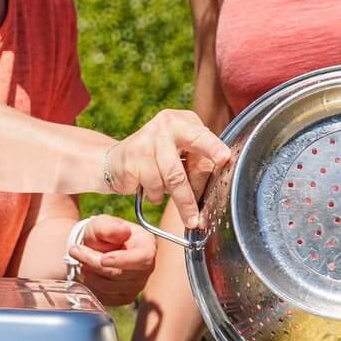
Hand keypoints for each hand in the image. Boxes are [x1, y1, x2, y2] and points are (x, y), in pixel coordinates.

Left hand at [65, 215, 154, 306]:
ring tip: (81, 259)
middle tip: (75, 250)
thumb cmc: (102, 234)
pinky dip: (89, 284)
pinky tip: (87, 271)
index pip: (142, 258)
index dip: (123, 261)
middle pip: (120, 274)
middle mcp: (146, 268)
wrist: (96, 249)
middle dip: (94, 263)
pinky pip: (103, 296)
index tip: (103, 259)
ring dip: (89, 273)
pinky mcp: (124, 297)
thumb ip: (110, 227)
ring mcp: (136, 285)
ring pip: (109, 287)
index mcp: (146, 246)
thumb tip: (123, 231)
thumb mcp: (102, 223)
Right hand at [104, 109, 231, 228]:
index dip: (213, 148)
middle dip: (189, 195)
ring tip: (164, 194)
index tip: (224, 158)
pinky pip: (152, 186)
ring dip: (172, 197)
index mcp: (185, 122)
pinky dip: (155, 194)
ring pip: (170, 180)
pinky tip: (149, 188)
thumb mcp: (182, 156)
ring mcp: (147, 139)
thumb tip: (214, 191)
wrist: (116, 160)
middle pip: (182, 165)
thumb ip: (199, 167)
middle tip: (195, 218)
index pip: (202, 136)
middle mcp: (166, 125)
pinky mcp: (132, 156)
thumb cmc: (158, 160)